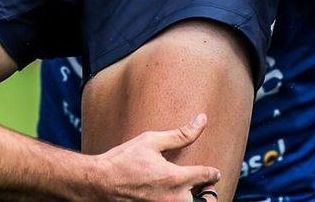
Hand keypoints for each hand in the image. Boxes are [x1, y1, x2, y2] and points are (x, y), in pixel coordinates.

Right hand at [90, 114, 221, 201]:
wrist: (100, 183)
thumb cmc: (123, 159)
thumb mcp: (151, 140)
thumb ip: (180, 134)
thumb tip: (201, 120)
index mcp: (175, 177)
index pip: (206, 176)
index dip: (212, 174)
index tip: (214, 173)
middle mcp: (172, 198)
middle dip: (206, 195)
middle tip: (204, 188)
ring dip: (190, 199)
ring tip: (185, 192)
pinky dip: (174, 201)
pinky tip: (168, 195)